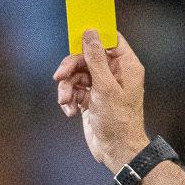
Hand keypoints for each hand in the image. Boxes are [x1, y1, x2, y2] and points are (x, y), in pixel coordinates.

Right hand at [53, 31, 150, 171]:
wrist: (116, 151)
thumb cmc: (118, 121)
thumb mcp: (105, 87)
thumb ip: (96, 59)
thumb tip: (90, 33)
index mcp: (125, 65)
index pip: (110, 39)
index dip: (93, 36)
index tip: (76, 36)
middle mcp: (114, 73)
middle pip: (86, 56)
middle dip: (71, 67)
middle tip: (59, 76)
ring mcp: (100, 86)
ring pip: (76, 74)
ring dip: (67, 87)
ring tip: (64, 101)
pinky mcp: (90, 98)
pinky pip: (74, 90)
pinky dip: (68, 99)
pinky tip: (68, 110)